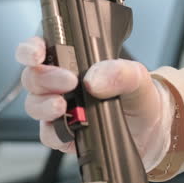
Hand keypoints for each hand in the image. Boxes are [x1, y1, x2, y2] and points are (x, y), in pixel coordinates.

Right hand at [15, 37, 171, 169]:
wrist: (151, 131)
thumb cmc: (139, 97)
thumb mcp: (136, 77)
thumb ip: (118, 72)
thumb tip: (94, 79)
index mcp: (73, 61)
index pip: (40, 48)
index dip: (31, 49)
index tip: (37, 54)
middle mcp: (60, 83)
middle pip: (33, 77)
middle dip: (45, 78)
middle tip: (68, 82)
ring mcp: (59, 109)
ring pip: (34, 105)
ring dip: (44, 105)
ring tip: (63, 107)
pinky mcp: (63, 134)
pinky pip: (48, 134)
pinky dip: (56, 133)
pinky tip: (70, 130)